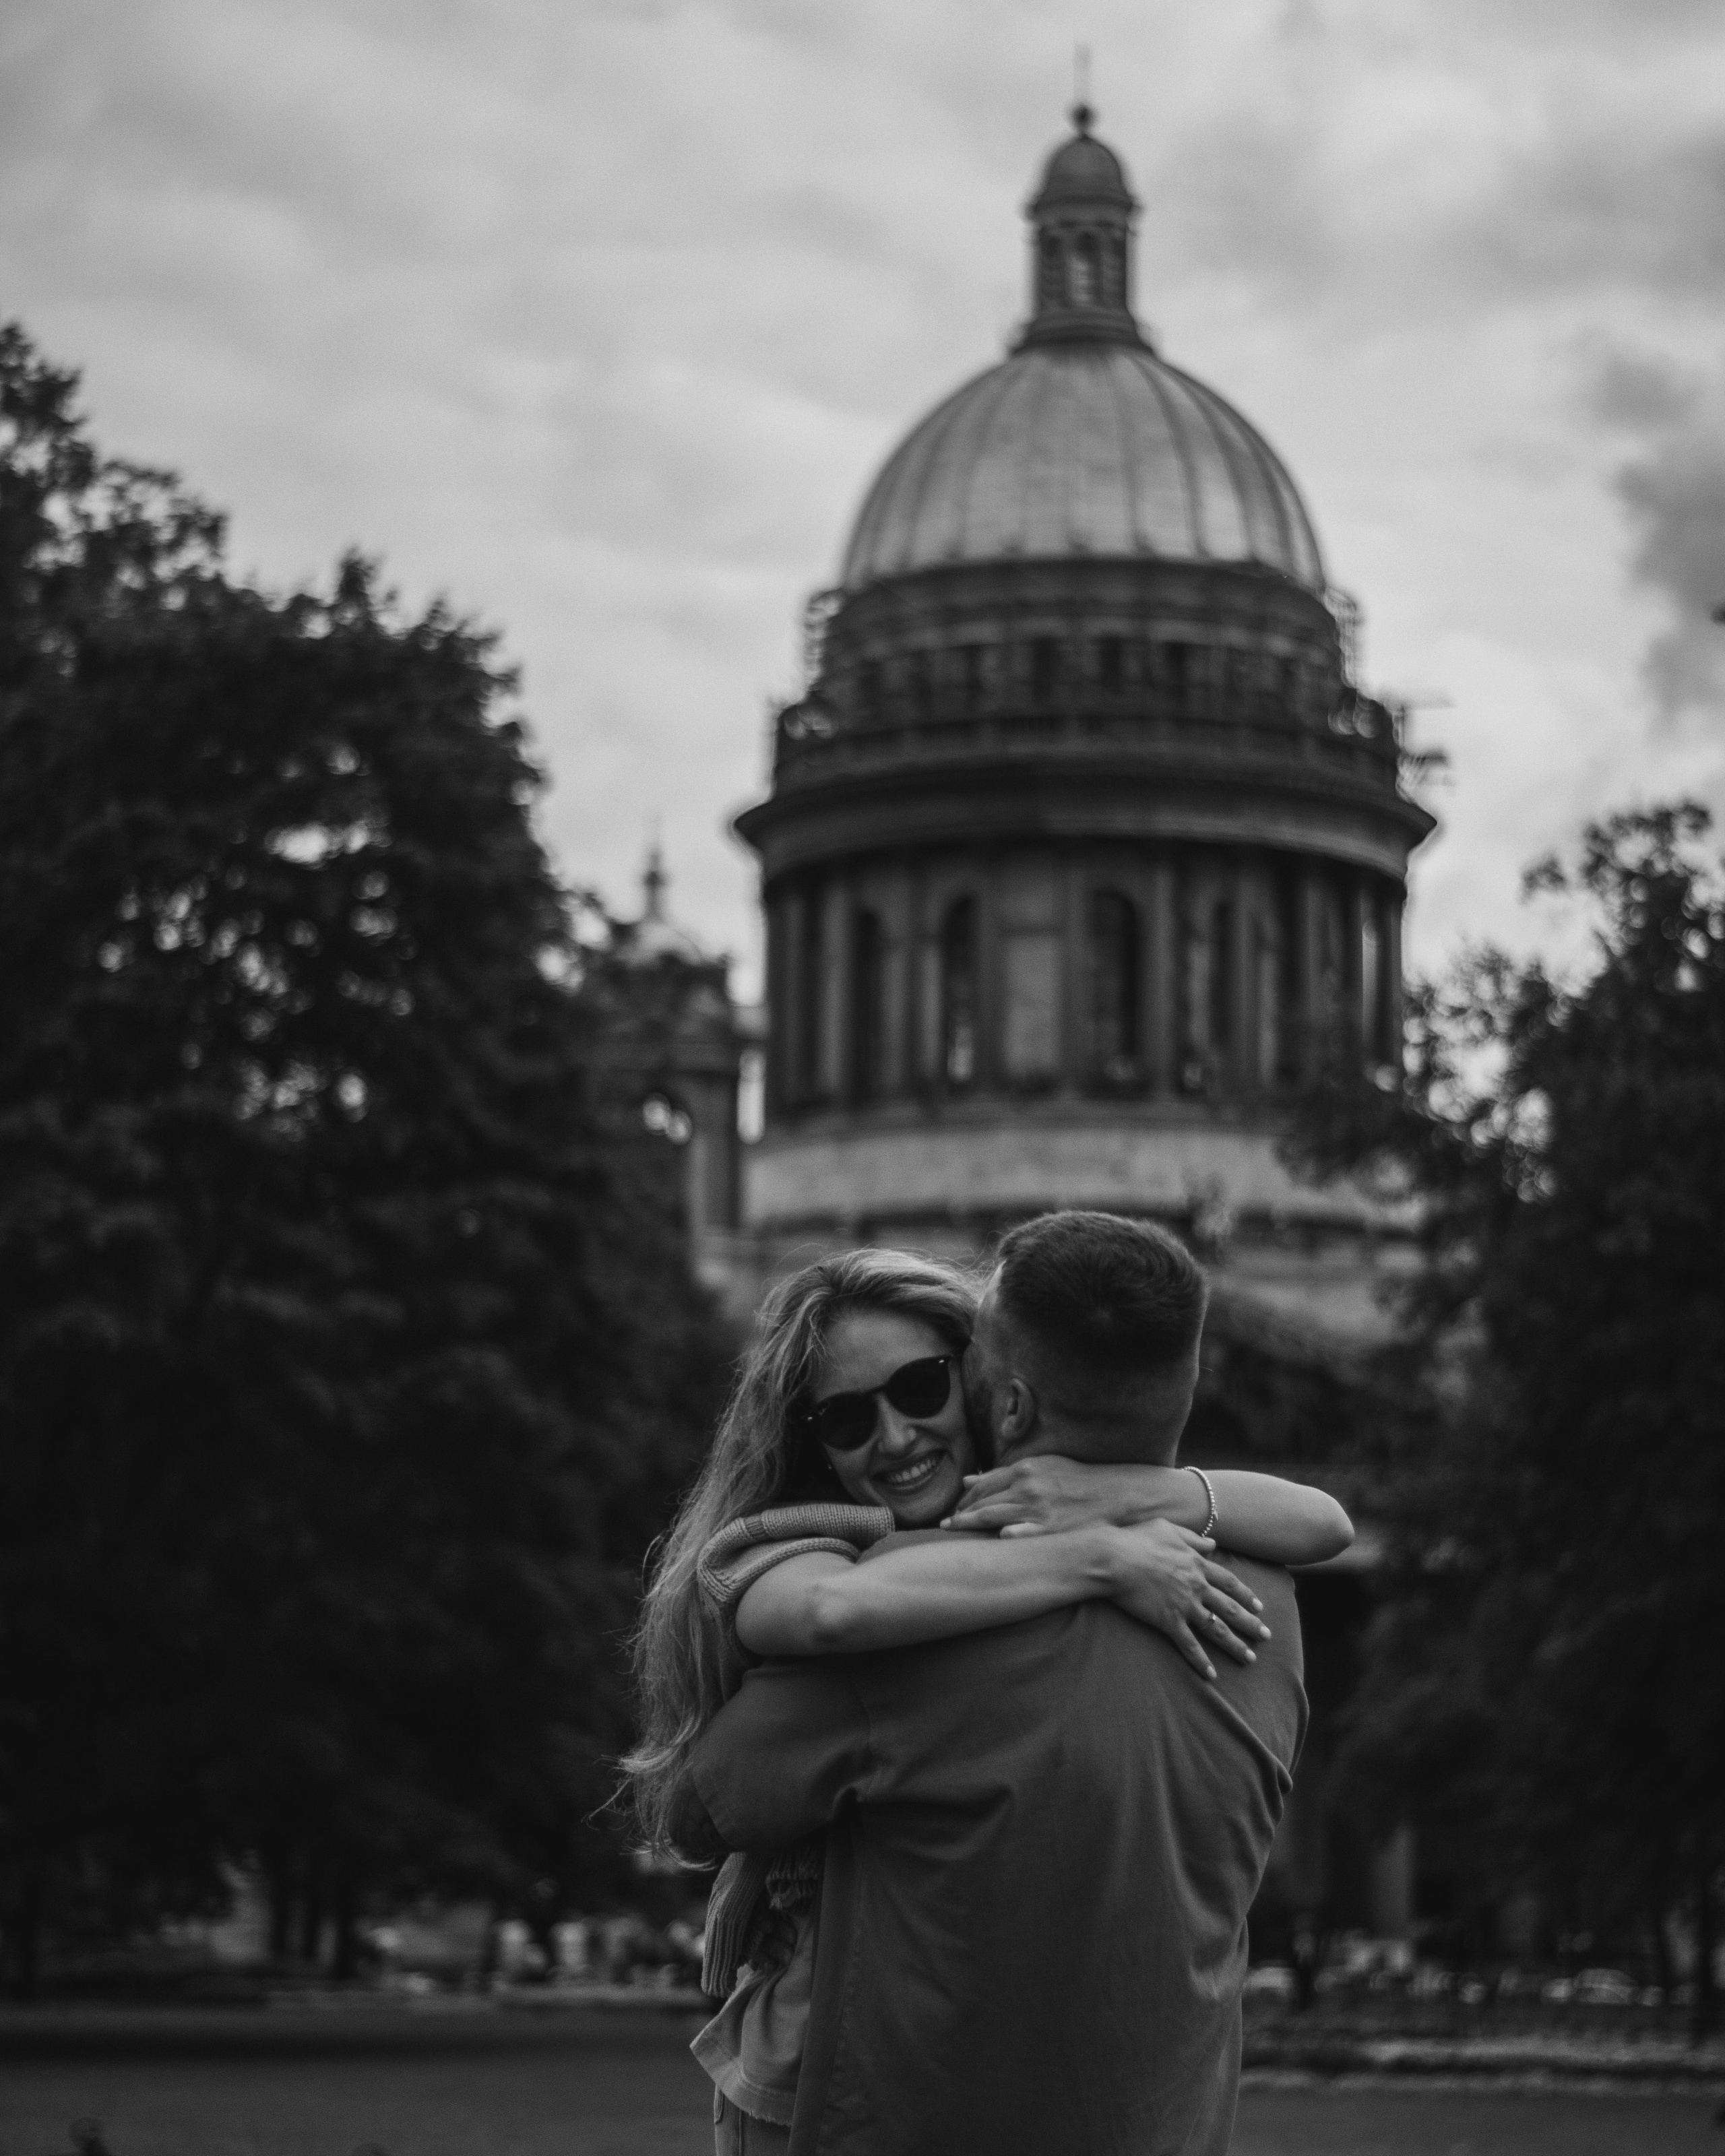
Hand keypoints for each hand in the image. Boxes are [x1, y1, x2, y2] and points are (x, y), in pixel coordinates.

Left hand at [942, 1456, 1140, 1537]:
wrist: (1113, 1494)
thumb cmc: (1075, 1480)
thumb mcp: (1041, 1467)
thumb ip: (1004, 1474)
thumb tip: (969, 1480)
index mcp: (1024, 1470)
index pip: (982, 1485)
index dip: (964, 1499)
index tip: (954, 1510)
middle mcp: (1027, 1487)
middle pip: (982, 1501)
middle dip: (960, 1513)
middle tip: (944, 1525)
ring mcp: (1038, 1509)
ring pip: (993, 1517)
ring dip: (969, 1525)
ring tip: (952, 1532)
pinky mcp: (1051, 1529)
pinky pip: (1022, 1534)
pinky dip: (1006, 1536)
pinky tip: (992, 1541)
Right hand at [1103, 1519, 1269, 1682]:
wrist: (1115, 1558)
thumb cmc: (1137, 1539)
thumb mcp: (1169, 1529)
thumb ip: (1193, 1537)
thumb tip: (1213, 1543)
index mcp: (1197, 1564)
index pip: (1229, 1582)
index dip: (1246, 1595)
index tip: (1260, 1607)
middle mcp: (1197, 1586)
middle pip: (1230, 1608)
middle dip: (1251, 1623)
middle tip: (1266, 1636)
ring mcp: (1184, 1605)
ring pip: (1217, 1628)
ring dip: (1235, 1645)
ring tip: (1250, 1658)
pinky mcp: (1168, 1621)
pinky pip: (1189, 1645)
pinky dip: (1201, 1661)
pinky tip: (1211, 1675)